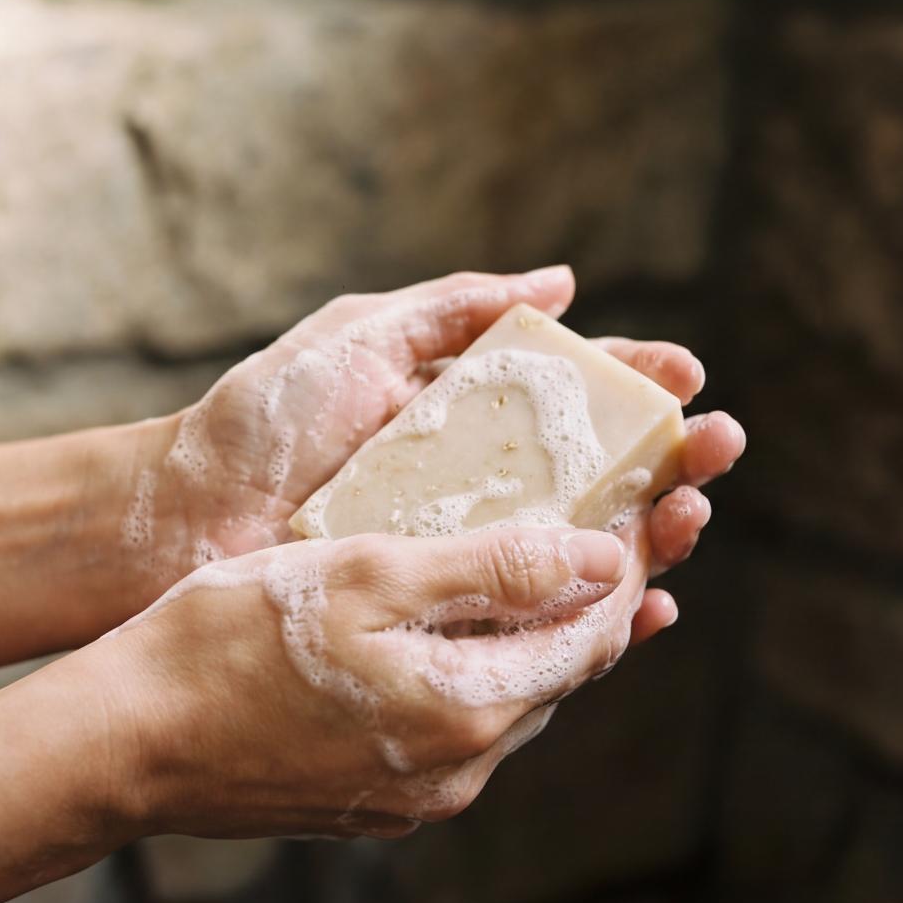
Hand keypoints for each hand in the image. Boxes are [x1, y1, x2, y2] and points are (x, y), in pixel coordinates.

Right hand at [90, 523, 642, 839]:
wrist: (129, 742)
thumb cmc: (233, 639)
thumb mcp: (368, 576)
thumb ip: (492, 571)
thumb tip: (601, 558)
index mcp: (470, 710)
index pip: (593, 633)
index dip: (626, 564)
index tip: (644, 503)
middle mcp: (462, 769)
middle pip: (563, 673)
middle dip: (595, 598)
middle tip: (614, 524)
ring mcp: (420, 795)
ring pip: (513, 702)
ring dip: (539, 637)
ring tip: (551, 567)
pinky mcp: (380, 802)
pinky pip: (461, 728)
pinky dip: (481, 672)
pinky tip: (463, 631)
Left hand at [111, 268, 745, 631]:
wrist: (182, 519)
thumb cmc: (260, 422)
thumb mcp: (355, 339)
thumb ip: (450, 307)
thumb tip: (559, 283)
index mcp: (463, 412)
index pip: (574, 397)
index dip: (636, 387)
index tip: (688, 379)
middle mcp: (476, 483)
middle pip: (600, 473)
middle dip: (669, 459)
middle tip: (720, 448)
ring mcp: (463, 551)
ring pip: (583, 547)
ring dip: (652, 534)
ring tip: (693, 516)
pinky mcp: (443, 611)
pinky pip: (535, 619)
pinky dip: (599, 619)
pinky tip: (648, 610)